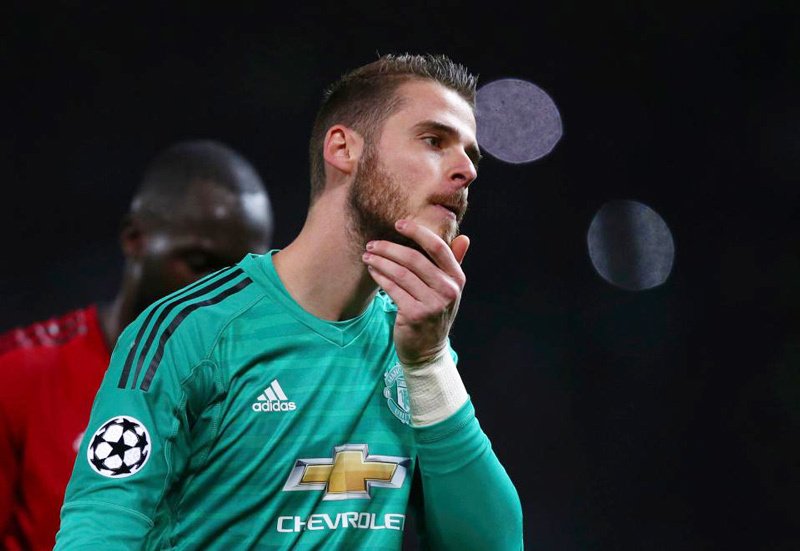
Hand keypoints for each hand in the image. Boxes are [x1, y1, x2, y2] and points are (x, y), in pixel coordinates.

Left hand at [361, 219, 469, 365]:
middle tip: (372, 243)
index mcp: (457, 278)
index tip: (399, 223)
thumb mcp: (448, 290)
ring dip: (380, 261)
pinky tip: (372, 271)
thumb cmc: (435, 313)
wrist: (428, 350)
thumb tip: (465, 238)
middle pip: (414, 259)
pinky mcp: (414, 315)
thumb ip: (454, 263)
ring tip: (368, 256)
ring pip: (400, 273)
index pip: (438, 247)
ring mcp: (432, 304)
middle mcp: (448, 290)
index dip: (417, 232)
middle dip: (389, 248)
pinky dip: (380, 277)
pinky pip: (392, 289)